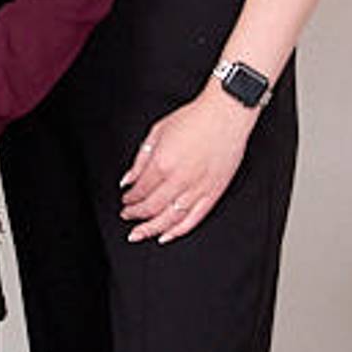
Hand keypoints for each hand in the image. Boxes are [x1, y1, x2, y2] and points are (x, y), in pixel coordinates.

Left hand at [121, 89, 254, 242]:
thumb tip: (128, 179)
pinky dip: (178, 231)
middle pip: (151, 208)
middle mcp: (179, 179)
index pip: (140, 191)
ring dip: (151, 229)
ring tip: (140, 233)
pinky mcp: (214, 193)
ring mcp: (198, 188)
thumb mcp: (157, 132)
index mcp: (163, 163)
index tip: (125, 201)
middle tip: (128, 217)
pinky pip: (194, 219)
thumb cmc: (194, 119)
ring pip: (170, 219)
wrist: (225, 114)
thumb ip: (140, 159)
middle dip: (136, 216)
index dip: (129, 200)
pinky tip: (166, 236)